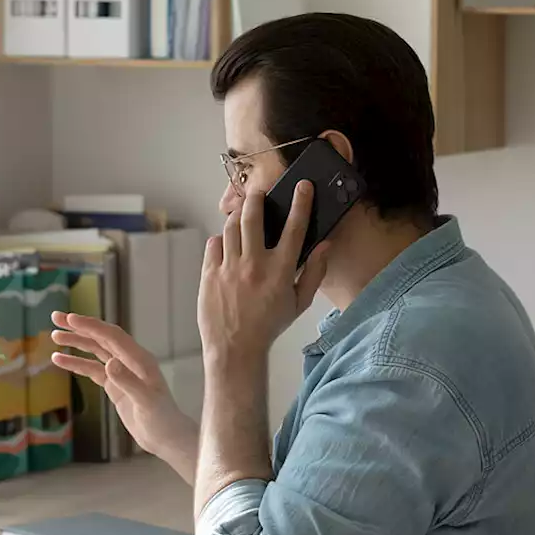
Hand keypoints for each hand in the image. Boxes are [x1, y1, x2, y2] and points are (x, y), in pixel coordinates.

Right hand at [50, 312, 191, 456]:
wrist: (166, 438)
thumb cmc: (162, 420)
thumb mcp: (146, 402)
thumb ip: (128, 382)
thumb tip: (109, 363)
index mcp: (140, 359)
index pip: (112, 336)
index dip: (91, 326)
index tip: (70, 319)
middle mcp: (130, 361)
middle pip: (101, 338)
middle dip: (79, 327)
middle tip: (56, 317)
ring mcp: (121, 372)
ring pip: (95, 351)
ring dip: (76, 342)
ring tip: (54, 336)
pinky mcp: (114, 385)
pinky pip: (92, 369)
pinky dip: (76, 363)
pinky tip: (59, 360)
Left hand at [198, 181, 328, 368]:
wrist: (235, 348)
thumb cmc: (269, 326)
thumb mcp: (299, 303)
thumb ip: (315, 273)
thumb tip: (325, 246)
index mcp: (280, 270)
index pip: (294, 227)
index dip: (301, 203)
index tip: (303, 186)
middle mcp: (254, 264)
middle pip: (253, 216)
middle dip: (256, 198)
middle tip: (258, 193)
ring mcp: (229, 267)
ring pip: (231, 227)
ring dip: (238, 217)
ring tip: (242, 216)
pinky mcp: (209, 273)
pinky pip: (213, 244)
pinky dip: (221, 240)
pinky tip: (226, 245)